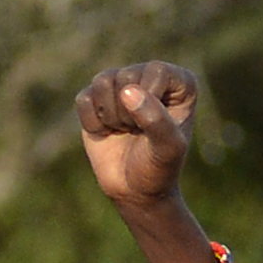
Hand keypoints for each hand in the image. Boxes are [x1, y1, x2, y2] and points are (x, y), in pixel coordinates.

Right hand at [75, 59, 208, 232]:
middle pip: (125, 76)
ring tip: (124, 131)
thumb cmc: (159, 168)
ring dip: (110, 116)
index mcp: (179, 82)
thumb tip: (127, 91)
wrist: (135, 191)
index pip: (156, 71)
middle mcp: (150, 77)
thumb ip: (155, 118)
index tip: (155, 127)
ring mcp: (121, 85)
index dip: (150, 99)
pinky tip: (107, 132)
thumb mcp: (167, 148)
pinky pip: (83, 99)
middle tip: (138, 132)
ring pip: (101, 82)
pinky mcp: (95, 98)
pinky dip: (92, 122)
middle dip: (127, 112)